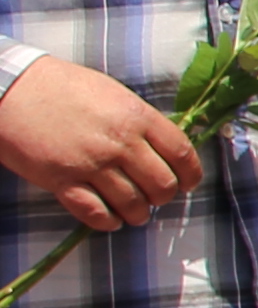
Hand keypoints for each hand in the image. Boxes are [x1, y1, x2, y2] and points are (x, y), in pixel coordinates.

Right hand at [0, 56, 203, 227]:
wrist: (12, 88)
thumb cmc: (61, 86)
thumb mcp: (112, 93)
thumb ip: (139, 119)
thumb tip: (163, 145)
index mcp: (137, 117)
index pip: (181, 153)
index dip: (191, 174)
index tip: (189, 183)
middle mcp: (120, 143)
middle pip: (162, 185)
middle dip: (164, 196)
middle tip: (155, 196)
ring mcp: (91, 164)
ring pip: (132, 204)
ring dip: (138, 213)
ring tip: (135, 212)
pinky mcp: (62, 181)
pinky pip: (95, 213)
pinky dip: (108, 222)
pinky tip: (110, 220)